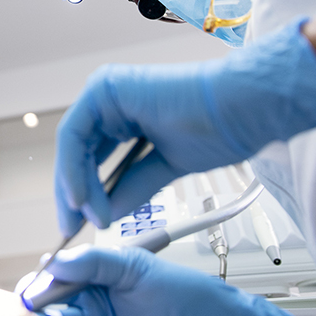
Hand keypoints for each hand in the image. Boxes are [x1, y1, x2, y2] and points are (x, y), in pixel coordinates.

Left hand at [54, 18, 315, 234]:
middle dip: (73, 193)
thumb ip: (134, 187)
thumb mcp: (165, 168)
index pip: (89, 157)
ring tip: (87, 219)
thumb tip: (108, 214)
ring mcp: (105, 91)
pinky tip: (83, 198)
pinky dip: (76, 169)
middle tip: (72, 227)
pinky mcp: (105, 89)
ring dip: (76, 185)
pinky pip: (77, 134)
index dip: (84, 193)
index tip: (84, 224)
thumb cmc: (217, 130)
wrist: (243, 109)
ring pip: (74, 146)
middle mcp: (109, 99)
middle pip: (77, 152)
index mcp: (122, 113)